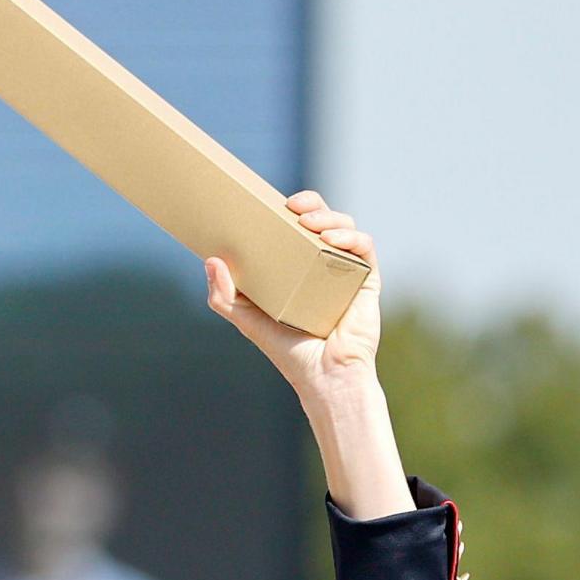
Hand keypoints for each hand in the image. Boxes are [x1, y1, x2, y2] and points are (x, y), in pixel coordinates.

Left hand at [211, 194, 407, 517]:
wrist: (323, 376)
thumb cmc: (289, 351)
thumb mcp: (247, 319)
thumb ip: (224, 295)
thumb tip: (211, 260)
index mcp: (299, 266)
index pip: (297, 226)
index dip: (289, 208)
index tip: (272, 202)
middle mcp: (324, 264)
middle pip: (324, 219)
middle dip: (312, 203)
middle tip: (292, 205)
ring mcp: (347, 271)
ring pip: (346, 227)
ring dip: (330, 217)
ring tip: (309, 223)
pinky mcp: (368, 280)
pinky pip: (365, 248)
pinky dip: (352, 236)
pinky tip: (333, 239)